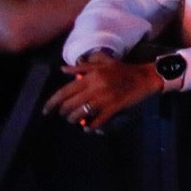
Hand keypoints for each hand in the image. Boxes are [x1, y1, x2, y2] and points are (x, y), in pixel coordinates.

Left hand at [42, 58, 162, 129]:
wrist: (145, 77)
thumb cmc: (123, 69)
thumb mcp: (104, 62)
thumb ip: (83, 66)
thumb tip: (63, 69)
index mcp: (91, 76)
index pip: (64, 91)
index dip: (52, 102)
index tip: (45, 110)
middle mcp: (94, 88)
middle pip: (69, 105)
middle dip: (63, 112)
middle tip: (63, 114)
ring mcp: (104, 99)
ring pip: (80, 114)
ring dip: (74, 119)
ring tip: (74, 119)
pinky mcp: (113, 108)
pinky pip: (96, 121)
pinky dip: (89, 127)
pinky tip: (87, 127)